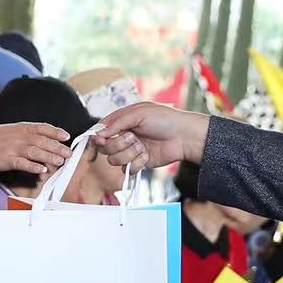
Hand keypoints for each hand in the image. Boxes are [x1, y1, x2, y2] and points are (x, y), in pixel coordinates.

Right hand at [0, 122, 70, 174]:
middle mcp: (19, 136)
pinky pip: (22, 163)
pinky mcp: (6, 159)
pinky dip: (33, 166)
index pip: (42, 128)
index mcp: (21, 128)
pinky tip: (42, 170)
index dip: (56, 132)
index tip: (67, 136)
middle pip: (42, 141)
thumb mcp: (10, 132)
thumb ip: (26, 138)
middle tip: (69, 154)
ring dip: (49, 156)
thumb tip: (42, 148)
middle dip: (57, 147)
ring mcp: (12, 148)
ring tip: (60, 162)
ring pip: (35, 151)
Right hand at [93, 103, 211, 170]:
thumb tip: (100, 133)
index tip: (101, 140)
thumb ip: (117, 122)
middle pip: (105, 147)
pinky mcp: (138, 163)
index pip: (102, 130)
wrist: (184, 137)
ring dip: (128, 154)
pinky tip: (147, 155)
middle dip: (117, 144)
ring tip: (141, 147)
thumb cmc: (165, 120)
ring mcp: (131, 150)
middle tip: (131, 138)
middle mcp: (125, 136)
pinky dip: (137, 163)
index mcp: (123, 121)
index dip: (99, 137)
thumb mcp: (139, 113)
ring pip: (114, 160)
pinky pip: (127, 169)